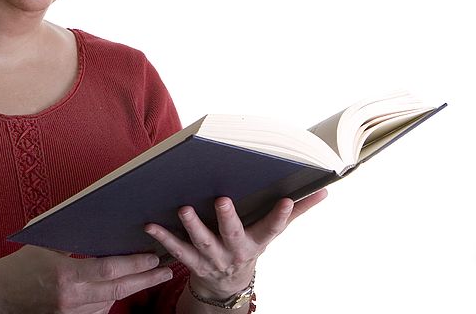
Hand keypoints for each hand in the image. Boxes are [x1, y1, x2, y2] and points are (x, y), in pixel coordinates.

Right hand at [0, 245, 172, 313]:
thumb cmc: (18, 265)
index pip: (110, 270)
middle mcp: (71, 301)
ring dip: (128, 290)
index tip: (154, 257)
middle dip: (145, 280)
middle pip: (118, 291)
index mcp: (66, 276)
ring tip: (150, 276)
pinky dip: (108, 302)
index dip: (135, 264)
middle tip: (166, 270)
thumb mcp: (45, 243)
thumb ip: (73, 238)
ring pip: (109, 305)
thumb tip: (100, 221)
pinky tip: (119, 290)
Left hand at [144, 189, 327, 300]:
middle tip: (222, 200)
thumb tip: (324, 191)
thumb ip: (295, 212)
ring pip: (202, 242)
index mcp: (257, 241)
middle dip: (228, 219)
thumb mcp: (271, 233)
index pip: (273, 228)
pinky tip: (150, 225)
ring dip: (192, 226)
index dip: (281, 215)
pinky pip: (177, 250)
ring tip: (184, 209)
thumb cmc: (250, 245)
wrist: (226, 284)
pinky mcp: (192, 262)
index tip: (286, 200)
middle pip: (233, 234)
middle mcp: (235, 251)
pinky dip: (163, 238)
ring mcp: (212, 258)